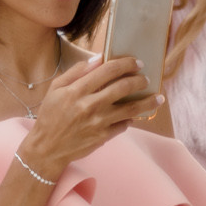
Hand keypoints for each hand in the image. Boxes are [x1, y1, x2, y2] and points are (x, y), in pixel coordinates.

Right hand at [18, 54, 159, 175]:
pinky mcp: (104, 136)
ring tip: (157, 97)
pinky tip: (134, 115)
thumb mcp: (55, 89)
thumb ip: (76, 72)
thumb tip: (98, 58)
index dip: (125, 64)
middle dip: (139, 80)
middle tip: (145, 78)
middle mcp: (89, 105)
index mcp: (76, 91)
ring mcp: (98, 122)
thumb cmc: (50, 115)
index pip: (107, 71)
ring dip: (148, 101)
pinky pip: (125, 125)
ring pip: (131, 108)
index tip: (136, 62)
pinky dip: (131, 119)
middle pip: (123, 87)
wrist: (47, 147)